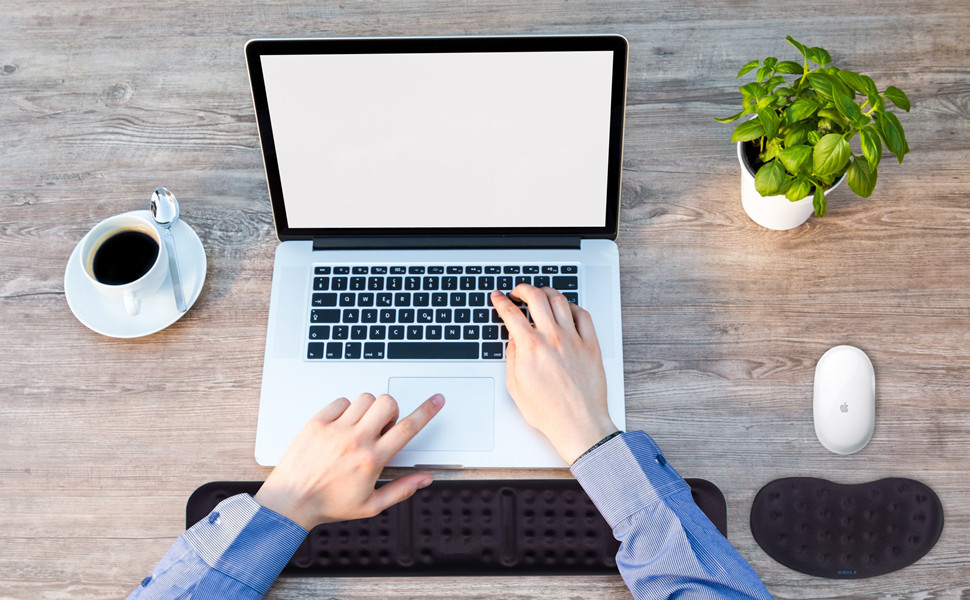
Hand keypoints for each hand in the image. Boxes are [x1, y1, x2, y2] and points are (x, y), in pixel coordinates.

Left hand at [254, 393, 443, 529]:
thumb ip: (402, 490)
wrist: (290, 502)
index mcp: (372, 460)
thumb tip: (424, 479)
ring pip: (365, 398)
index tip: (436, 401)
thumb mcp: (371, 506)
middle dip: (391, 411)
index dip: (427, 411)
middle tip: (382, 426)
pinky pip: (341, 401)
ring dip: (369, 409)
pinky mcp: (317, 423)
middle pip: (387, 404)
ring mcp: (335, 429)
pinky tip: (342, 425)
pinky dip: (346, 408)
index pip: (407, 428)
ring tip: (360, 427)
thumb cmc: (328, 505)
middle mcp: (355, 441)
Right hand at [490, 285, 617, 463]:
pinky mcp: (591, 345)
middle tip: (518, 292)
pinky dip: (572, 306)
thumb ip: (512, 356)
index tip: (499, 297)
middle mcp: (552, 338)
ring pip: (560, 300)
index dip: (501, 301)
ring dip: (547, 292)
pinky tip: (566, 309)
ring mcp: (574, 339)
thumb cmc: (548, 412)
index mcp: (530, 347)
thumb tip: (514, 339)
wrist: (578, 425)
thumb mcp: (515, 385)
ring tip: (541, 294)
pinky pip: (583, 315)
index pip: (511, 313)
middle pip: (536, 297)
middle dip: (523, 289)